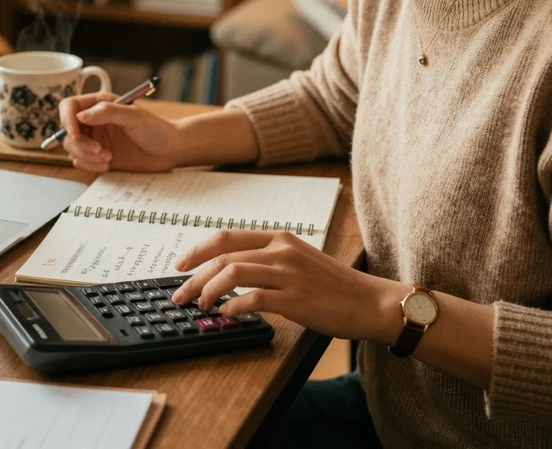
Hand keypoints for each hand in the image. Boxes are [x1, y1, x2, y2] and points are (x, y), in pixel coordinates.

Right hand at [57, 92, 182, 171]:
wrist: (170, 151)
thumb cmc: (157, 129)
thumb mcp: (135, 116)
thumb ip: (108, 112)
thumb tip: (81, 115)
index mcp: (100, 104)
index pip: (70, 106)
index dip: (67, 120)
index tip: (75, 134)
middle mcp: (94, 121)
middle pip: (68, 131)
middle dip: (80, 144)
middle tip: (100, 150)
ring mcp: (95, 139)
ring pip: (72, 148)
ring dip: (86, 156)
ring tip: (108, 157)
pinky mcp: (98, 156)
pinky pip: (81, 162)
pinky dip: (90, 165)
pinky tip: (107, 164)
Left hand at [169, 229, 398, 341]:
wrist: (371, 302)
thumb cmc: (334, 287)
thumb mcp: (299, 260)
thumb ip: (268, 260)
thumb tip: (230, 272)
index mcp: (280, 237)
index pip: (227, 236)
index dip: (198, 250)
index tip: (180, 265)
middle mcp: (281, 250)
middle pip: (223, 255)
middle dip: (194, 276)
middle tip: (179, 294)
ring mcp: (289, 273)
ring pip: (232, 272)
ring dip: (209, 290)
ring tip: (202, 306)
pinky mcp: (296, 298)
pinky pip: (253, 298)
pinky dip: (233, 306)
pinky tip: (227, 314)